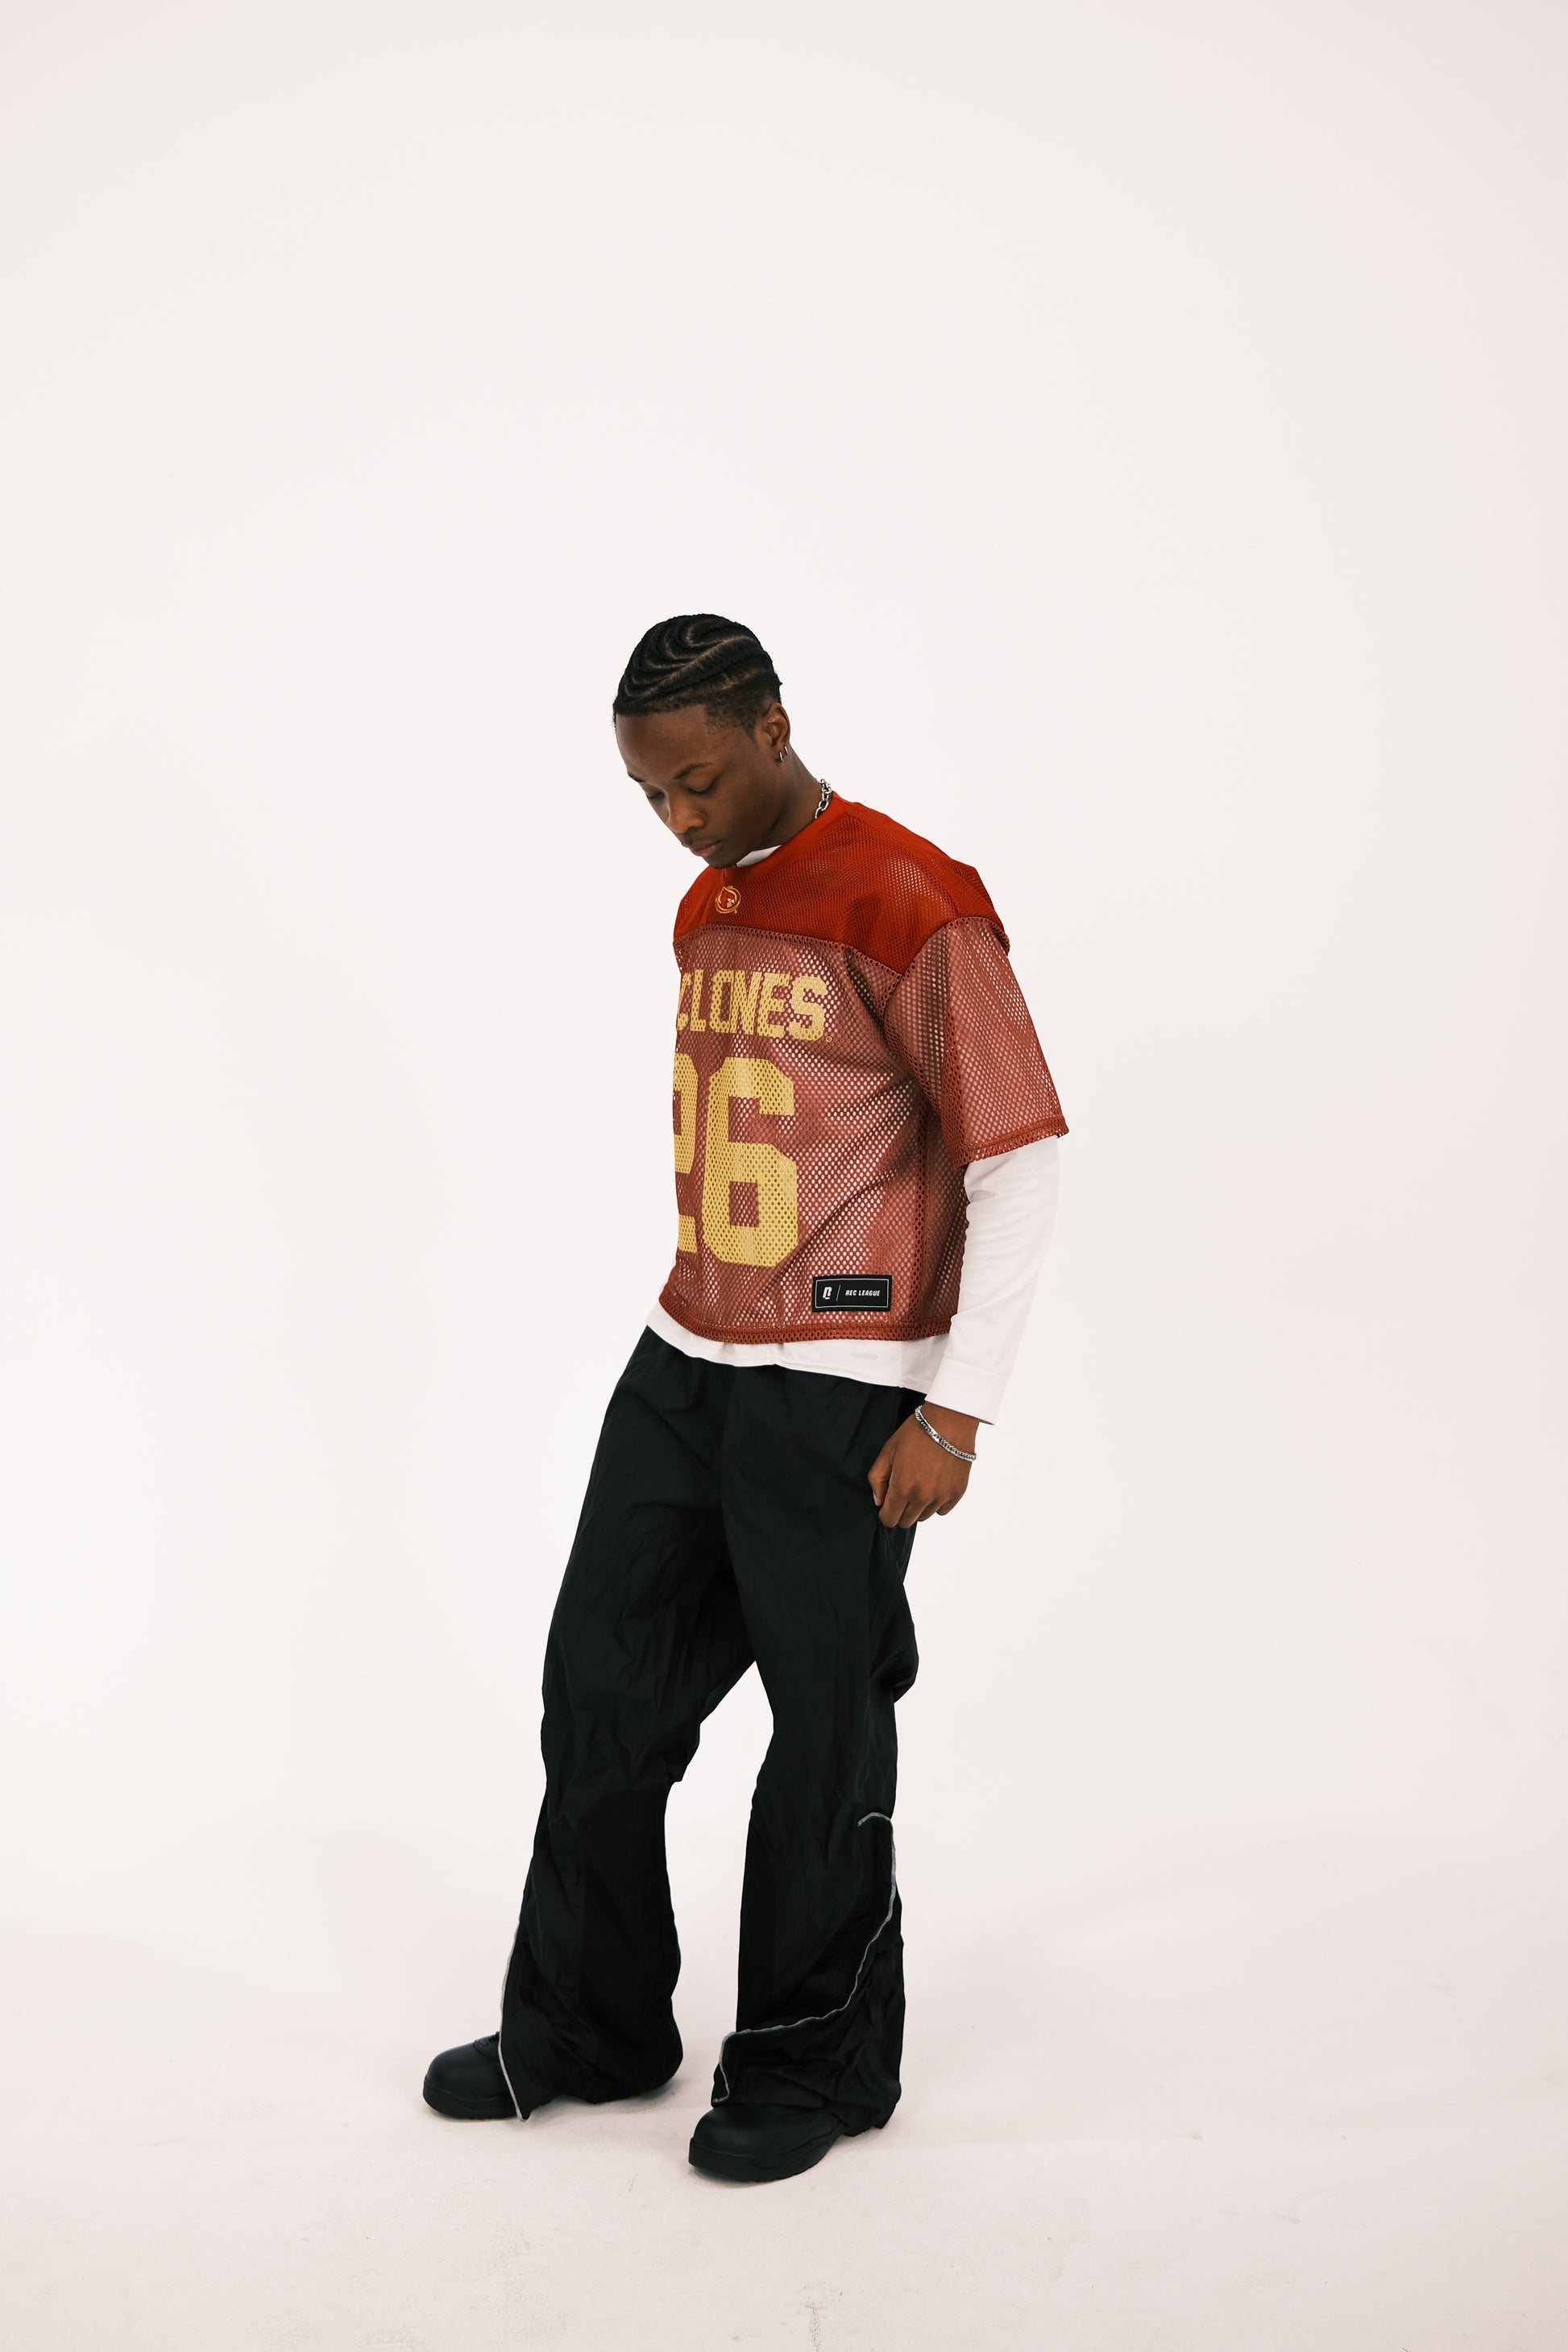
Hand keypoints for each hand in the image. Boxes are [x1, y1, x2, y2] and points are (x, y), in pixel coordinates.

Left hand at [868, 1404, 979, 1528]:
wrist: (949, 1421)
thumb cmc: (917, 1432)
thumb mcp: (888, 1451)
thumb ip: (877, 1479)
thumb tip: (879, 1501)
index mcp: (902, 1488)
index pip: (889, 1519)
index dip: (885, 1512)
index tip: (887, 1503)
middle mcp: (922, 1497)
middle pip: (906, 1521)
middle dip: (901, 1510)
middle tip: (903, 1489)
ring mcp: (941, 1497)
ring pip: (925, 1516)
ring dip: (919, 1506)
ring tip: (920, 1482)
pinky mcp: (957, 1493)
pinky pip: (942, 1510)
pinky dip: (937, 1502)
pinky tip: (934, 1483)